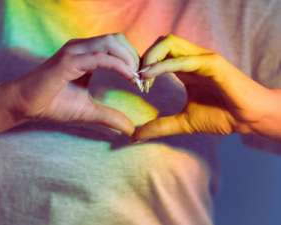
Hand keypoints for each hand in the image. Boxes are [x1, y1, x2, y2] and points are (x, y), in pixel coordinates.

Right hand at [0, 34, 139, 135]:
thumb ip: (109, 116)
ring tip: (137, 79)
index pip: (118, 47)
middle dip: (135, 57)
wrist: (24, 105)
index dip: (133, 61)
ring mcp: (74, 52)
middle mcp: (82, 48)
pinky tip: (129, 77)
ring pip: (111, 42)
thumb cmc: (53, 104)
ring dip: (129, 59)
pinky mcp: (68, 62)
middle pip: (118, 39)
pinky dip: (118, 65)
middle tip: (143, 80)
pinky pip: (99, 57)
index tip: (142, 82)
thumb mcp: (88, 111)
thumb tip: (130, 129)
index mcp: (87, 55)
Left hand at [132, 34, 272, 141]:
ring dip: (151, 57)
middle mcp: (192, 59)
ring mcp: (202, 59)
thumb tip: (135, 136)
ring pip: (170, 43)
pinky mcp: (212, 63)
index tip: (137, 85)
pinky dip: (163, 66)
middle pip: (161, 43)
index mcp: (185, 69)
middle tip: (137, 78)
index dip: (144, 66)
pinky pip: (184, 59)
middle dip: (144, 57)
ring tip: (142, 76)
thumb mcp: (183, 122)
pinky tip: (151, 76)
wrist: (248, 119)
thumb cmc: (221, 116)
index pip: (159, 55)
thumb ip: (160, 126)